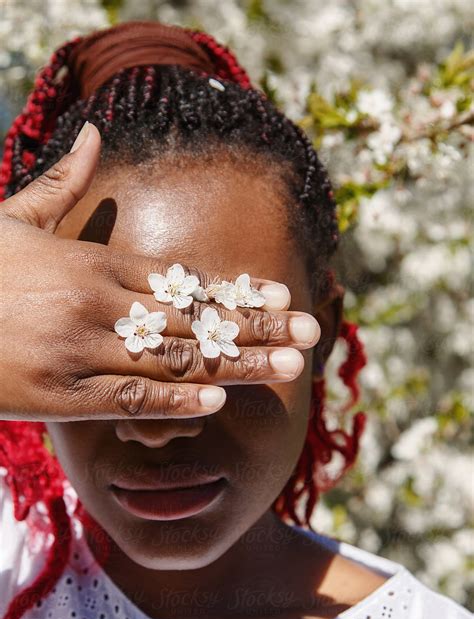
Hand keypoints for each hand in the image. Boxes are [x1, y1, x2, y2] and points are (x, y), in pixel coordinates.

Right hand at [0, 122, 319, 420]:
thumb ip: (61, 182)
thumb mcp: (12, 217)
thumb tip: (95, 134)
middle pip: (193, 320)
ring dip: (236, 364)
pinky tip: (218, 400)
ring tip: (288, 368)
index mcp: (91, 263)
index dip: (235, 292)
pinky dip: (175, 402)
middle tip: (310, 332)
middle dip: (257, 327)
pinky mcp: (59, 396)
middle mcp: (96, 305)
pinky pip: (128, 400)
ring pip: (172, 360)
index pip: (182, 280)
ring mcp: (80, 351)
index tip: (280, 296)